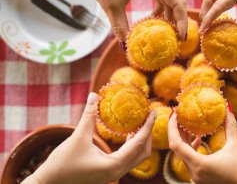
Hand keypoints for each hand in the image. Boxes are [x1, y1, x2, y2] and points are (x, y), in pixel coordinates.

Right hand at [22, 93, 156, 183]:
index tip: (154, 113)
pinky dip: (132, 146)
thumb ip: (88, 115)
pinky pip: (127, 159)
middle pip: (143, 153)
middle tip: (149, 116)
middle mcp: (117, 172)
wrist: (48, 183)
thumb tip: (93, 95)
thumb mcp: (77, 136)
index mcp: (113, 166)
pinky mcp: (108, 173)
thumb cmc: (62, 163)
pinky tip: (128, 134)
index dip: (148, 126)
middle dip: (148, 134)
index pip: (138, 144)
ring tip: (139, 123)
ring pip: (136, 157)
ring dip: (140, 140)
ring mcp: (113, 175)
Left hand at [69, 0, 187, 46]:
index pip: (178, 3)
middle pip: (176, 2)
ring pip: (168, 0)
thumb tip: (125, 46)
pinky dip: (159, 10)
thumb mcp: (111, 4)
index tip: (181, 38)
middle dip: (178, 21)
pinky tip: (152, 20)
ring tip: (166, 33)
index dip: (182, 22)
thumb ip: (120, 26)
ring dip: (168, 16)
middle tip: (176, 40)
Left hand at [168, 110, 236, 183]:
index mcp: (199, 164)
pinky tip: (198, 138)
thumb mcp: (236, 145)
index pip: (175, 144)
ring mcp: (197, 177)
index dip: (172, 127)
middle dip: (177, 130)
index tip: (174, 114)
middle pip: (177, 149)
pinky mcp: (201, 178)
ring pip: (184, 155)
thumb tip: (227, 109)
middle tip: (179, 115)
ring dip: (184, 139)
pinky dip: (191, 148)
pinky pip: (191, 160)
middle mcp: (194, 173)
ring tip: (186, 123)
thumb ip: (230, 126)